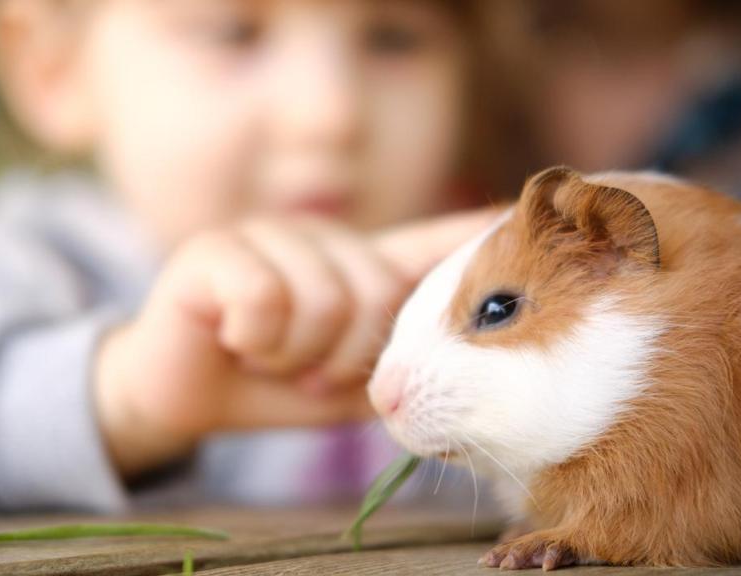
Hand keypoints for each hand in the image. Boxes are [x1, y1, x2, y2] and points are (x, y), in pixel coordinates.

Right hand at [95, 209, 498, 477]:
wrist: (183, 393)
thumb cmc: (276, 385)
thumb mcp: (350, 384)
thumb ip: (401, 370)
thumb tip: (459, 363)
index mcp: (364, 267)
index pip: (437, 243)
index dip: (485, 236)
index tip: (556, 210)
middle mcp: (327, 237)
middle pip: (378, 293)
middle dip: (346, 356)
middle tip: (308, 369)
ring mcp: (273, 233)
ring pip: (324, 300)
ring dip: (297, 355)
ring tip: (272, 356)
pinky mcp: (218, 246)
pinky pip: (265, 298)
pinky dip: (254, 340)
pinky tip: (235, 338)